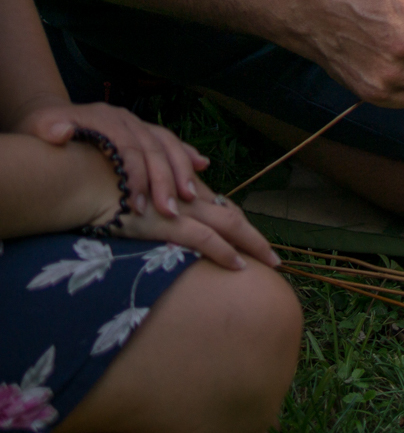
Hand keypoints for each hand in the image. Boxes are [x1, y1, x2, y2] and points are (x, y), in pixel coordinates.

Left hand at [18, 103, 207, 219]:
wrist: (51, 116)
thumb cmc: (44, 129)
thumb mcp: (40, 127)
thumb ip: (51, 129)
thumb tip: (61, 132)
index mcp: (107, 120)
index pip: (129, 150)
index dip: (136, 178)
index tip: (137, 206)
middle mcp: (128, 120)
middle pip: (154, 150)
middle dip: (166, 181)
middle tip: (171, 210)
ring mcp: (138, 124)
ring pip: (168, 145)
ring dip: (182, 170)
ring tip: (192, 195)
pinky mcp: (144, 131)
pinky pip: (170, 140)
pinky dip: (187, 153)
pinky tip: (202, 165)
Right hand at [114, 188, 281, 271]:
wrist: (86, 180)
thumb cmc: (107, 184)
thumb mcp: (136, 187)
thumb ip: (160, 188)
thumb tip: (182, 189)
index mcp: (182, 190)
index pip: (220, 208)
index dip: (238, 224)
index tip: (252, 240)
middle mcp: (188, 198)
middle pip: (232, 218)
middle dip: (255, 238)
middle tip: (274, 256)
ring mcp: (181, 210)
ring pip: (229, 226)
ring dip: (252, 245)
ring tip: (270, 262)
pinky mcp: (168, 223)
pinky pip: (205, 239)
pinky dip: (225, 252)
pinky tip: (239, 265)